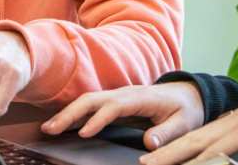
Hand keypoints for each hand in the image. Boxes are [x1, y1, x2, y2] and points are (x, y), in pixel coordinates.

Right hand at [41, 82, 204, 150]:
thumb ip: (168, 133)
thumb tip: (149, 143)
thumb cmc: (186, 109)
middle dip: (71, 113)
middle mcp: (126, 93)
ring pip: (88, 100)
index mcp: (141, 98)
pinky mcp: (115, 102)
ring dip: (67, 113)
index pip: (115, 106)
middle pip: (93, 99)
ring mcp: (118, 96)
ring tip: (49, 128)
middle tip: (52, 129)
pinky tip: (61, 124)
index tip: (83, 133)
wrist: (188, 94)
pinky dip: (74, 113)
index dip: (98, 119)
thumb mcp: (184, 123)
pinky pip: (91, 105)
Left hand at [139, 83, 237, 164]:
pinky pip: (217, 150)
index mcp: (233, 122)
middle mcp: (229, 122)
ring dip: (172, 156)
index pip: (199, 137)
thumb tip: (233, 156)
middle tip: (142, 162)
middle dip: (164, 152)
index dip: (176, 148)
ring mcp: (236, 126)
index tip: (157, 157)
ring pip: (195, 145)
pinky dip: (200, 160)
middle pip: (189, 140)